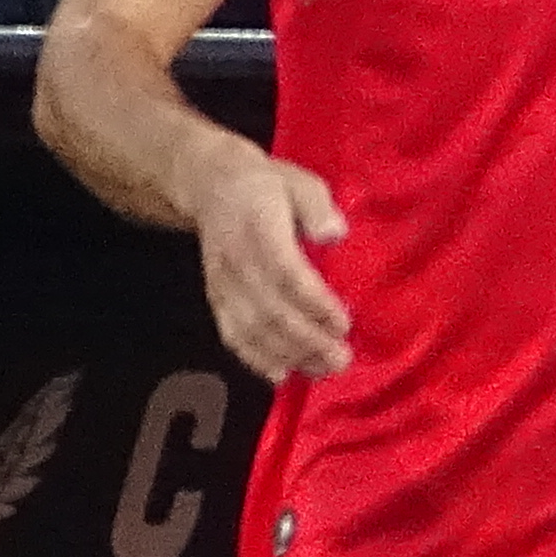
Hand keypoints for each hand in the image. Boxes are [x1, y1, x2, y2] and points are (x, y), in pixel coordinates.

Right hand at [190, 145, 352, 377]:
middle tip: (342, 360)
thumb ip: (317, 206)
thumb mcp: (300, 181)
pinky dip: (254, 358)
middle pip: (270, 309)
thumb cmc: (267, 185)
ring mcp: (223, 283)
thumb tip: (334, 234)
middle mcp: (237, 261)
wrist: (211, 185)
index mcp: (259, 229)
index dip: (314, 303)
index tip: (344, 323)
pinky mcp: (217, 297)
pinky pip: (231, 333)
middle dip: (307, 340)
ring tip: (322, 371)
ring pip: (252, 328)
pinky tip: (281, 375)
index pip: (286, 274)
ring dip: (288, 355)